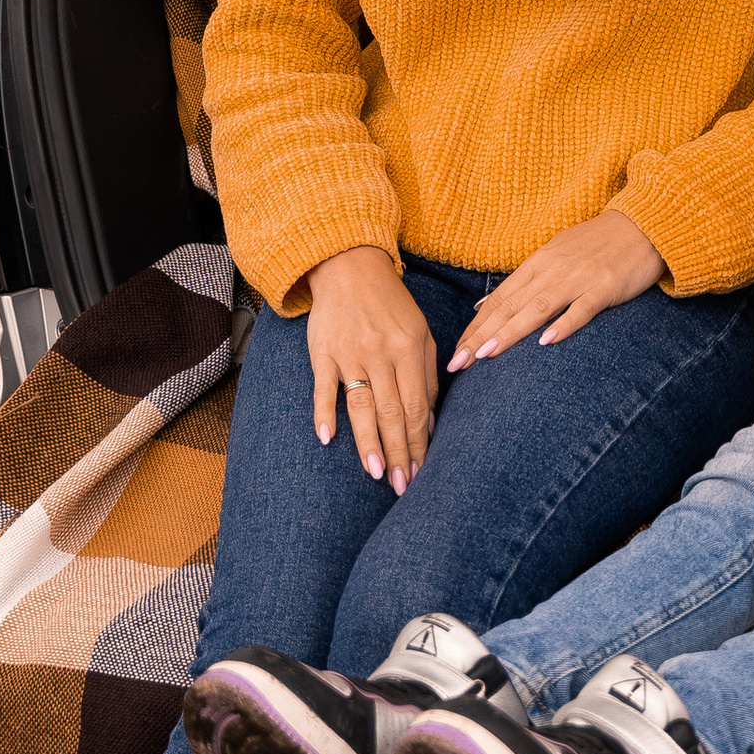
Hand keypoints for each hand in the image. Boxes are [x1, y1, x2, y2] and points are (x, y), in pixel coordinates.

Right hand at [304, 247, 439, 490]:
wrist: (349, 266)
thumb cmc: (390, 304)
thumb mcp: (421, 331)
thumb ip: (427, 375)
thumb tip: (431, 422)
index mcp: (409, 348)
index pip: (417, 405)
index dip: (420, 441)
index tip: (423, 471)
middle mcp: (380, 353)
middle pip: (392, 412)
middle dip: (399, 452)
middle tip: (404, 486)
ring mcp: (349, 353)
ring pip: (361, 406)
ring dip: (369, 442)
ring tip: (377, 473)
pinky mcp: (322, 352)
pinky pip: (323, 387)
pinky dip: (324, 412)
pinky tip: (327, 439)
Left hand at [451, 207, 665, 364]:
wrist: (642, 225)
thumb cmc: (596, 245)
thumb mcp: (553, 255)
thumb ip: (521, 282)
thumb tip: (483, 306)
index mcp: (537, 263)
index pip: (498, 300)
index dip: (475, 327)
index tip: (456, 353)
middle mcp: (552, 270)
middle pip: (510, 306)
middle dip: (482, 336)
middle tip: (459, 363)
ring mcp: (578, 278)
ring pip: (538, 308)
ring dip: (511, 332)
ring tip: (487, 354)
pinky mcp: (605, 286)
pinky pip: (582, 308)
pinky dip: (564, 324)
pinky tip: (547, 342)